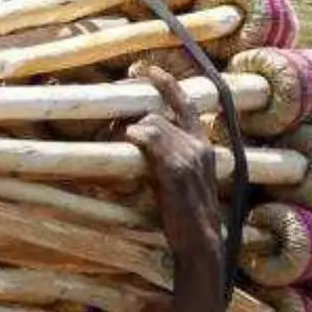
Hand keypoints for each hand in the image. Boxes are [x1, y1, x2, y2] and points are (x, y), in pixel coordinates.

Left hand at [123, 64, 222, 262]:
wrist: (201, 242)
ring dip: (125, 130)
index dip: (168, 84)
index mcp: (203, 146)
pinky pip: (150, 141)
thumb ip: (168, 160)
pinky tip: (125, 141)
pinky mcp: (175, 170)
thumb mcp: (184, 181)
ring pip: (150, 125)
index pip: (187, 105)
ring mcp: (187, 157)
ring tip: (108, 140)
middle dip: (130, 117)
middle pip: (156, 115)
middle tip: (108, 122)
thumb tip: (140, 146)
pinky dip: (135, 137)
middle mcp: (198, 146)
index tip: (149, 69)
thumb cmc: (188, 217)